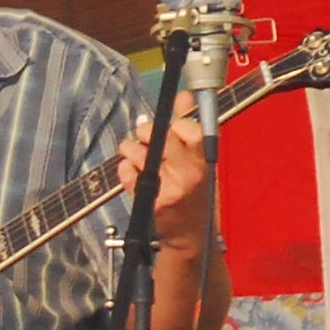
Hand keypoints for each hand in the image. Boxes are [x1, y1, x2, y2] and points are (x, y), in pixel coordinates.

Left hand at [115, 95, 210, 245]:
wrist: (189, 234)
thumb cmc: (196, 193)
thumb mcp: (200, 161)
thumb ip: (190, 127)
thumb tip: (184, 95)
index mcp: (204, 161)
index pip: (189, 128)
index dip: (176, 123)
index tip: (173, 128)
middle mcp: (188, 174)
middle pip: (159, 135)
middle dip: (146, 131)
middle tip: (146, 137)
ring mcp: (168, 188)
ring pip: (136, 151)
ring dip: (131, 148)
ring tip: (136, 154)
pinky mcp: (150, 201)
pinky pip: (126, 171)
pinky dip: (125, 168)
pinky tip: (133, 173)